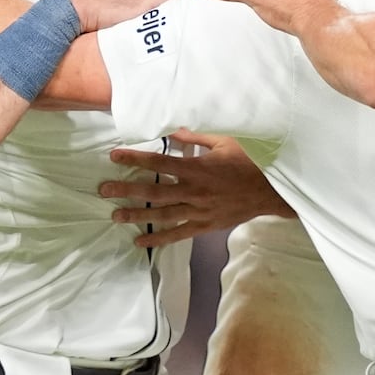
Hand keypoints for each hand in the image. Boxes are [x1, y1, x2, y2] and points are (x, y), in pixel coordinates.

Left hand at [100, 130, 294, 246]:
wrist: (271, 191)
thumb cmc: (249, 162)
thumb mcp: (225, 142)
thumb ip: (197, 138)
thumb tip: (173, 132)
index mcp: (197, 168)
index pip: (159, 162)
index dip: (135, 159)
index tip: (115, 156)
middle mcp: (194, 191)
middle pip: (154, 191)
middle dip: (127, 189)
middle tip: (103, 190)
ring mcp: (198, 210)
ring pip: (162, 214)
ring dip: (137, 215)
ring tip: (115, 215)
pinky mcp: (205, 225)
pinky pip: (178, 234)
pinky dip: (159, 239)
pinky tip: (140, 241)